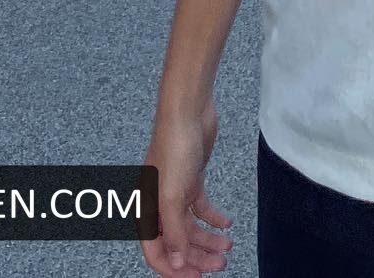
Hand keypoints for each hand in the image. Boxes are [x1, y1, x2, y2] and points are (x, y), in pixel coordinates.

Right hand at [139, 101, 233, 275]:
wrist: (188, 110)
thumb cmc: (174, 147)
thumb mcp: (173, 195)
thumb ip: (174, 231)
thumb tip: (176, 263)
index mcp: (146, 211)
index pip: (157, 252)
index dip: (175, 269)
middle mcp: (158, 205)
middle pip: (177, 242)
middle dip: (197, 256)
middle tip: (220, 265)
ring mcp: (175, 192)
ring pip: (190, 227)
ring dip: (208, 240)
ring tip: (227, 247)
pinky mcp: (191, 180)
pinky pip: (201, 207)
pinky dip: (213, 217)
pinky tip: (227, 223)